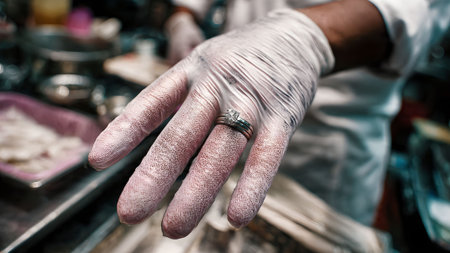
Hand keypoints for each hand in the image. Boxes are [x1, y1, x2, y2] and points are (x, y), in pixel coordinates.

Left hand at [89, 9, 333, 238]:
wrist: (293, 38)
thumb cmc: (239, 59)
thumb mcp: (202, 61)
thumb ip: (177, 96)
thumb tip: (138, 131)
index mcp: (190, 72)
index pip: (152, 102)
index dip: (124, 130)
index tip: (97, 161)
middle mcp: (216, 86)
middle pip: (182, 135)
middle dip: (154, 175)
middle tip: (129, 213)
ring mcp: (251, 103)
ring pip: (219, 152)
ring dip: (196, 192)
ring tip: (173, 227)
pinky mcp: (282, 118)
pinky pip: (267, 156)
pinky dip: (252, 187)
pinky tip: (236, 217)